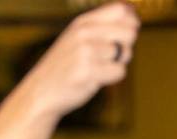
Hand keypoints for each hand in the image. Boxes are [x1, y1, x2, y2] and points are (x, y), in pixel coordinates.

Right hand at [21, 1, 139, 121]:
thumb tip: (134, 18)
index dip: (132, 21)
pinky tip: (95, 79)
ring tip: (97, 69)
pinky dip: (112, 78)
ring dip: (117, 64)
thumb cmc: (65, 66)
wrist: (41, 91)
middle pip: (129, 32)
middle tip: (110, 58)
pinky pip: (119, 72)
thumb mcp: (77, 38)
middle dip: (127, 46)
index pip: (120, 9)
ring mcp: (86, 51)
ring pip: (126, 54)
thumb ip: (101, 27)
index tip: (127, 35)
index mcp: (82, 22)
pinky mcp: (88, 71)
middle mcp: (84, 32)